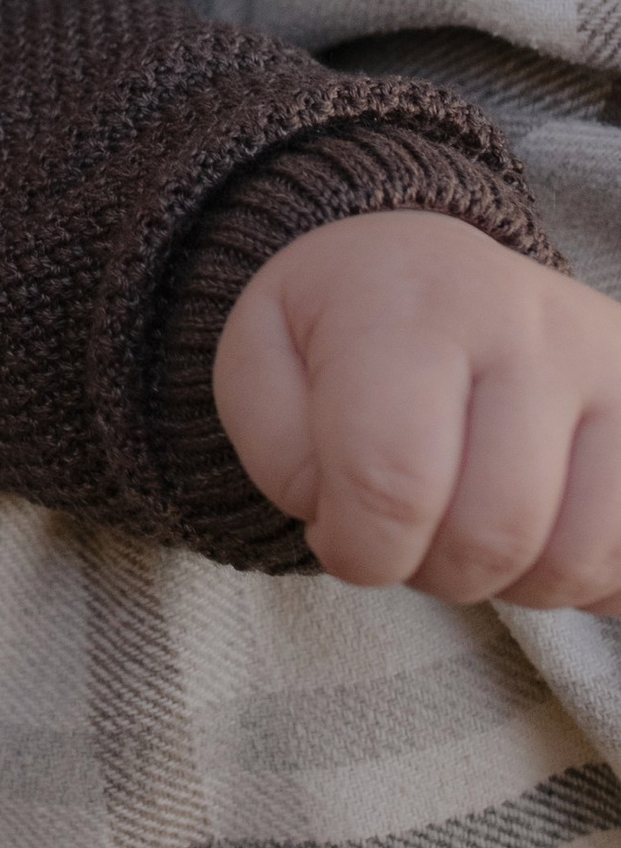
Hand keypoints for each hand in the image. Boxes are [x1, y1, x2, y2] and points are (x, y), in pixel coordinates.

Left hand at [215, 212, 620, 608]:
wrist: (432, 265)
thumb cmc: (342, 326)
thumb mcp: (262, 358)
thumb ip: (280, 451)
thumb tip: (352, 524)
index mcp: (413, 304)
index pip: (393, 479)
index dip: (361, 549)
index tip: (341, 539)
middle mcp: (530, 325)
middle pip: (494, 530)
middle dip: (433, 571)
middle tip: (406, 536)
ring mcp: (612, 367)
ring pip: (579, 554)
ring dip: (512, 582)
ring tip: (468, 531)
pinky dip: (584, 579)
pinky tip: (538, 533)